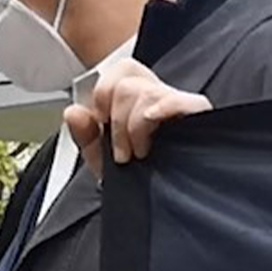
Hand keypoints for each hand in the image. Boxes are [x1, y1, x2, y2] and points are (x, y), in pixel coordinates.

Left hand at [63, 58, 211, 178]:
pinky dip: (163, 108)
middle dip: (116, 118)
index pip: (121, 71)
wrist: (153, 200)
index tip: (102, 121)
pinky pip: (185, 100)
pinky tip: (152, 121)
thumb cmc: (133, 174)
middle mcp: (157, 96)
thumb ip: (83, 133)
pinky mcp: (198, 117)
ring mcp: (178, 105)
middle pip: (128, 81)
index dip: (104, 92)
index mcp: (135, 98)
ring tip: (139, 152)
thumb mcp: (101, 156)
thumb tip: (73, 112)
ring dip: (134, 127)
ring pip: (146, 92)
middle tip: (121, 148)